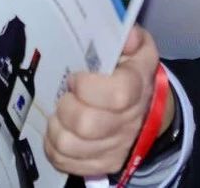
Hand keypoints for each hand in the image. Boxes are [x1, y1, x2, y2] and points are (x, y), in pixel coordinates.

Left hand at [43, 25, 173, 176]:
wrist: (146, 111)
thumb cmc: (131, 73)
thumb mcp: (136, 49)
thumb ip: (129, 36)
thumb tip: (127, 35)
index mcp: (137, 88)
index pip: (117, 95)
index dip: (88, 86)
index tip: (76, 77)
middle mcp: (128, 123)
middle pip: (87, 124)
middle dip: (67, 106)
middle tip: (66, 95)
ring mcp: (114, 148)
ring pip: (69, 145)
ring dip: (56, 126)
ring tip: (60, 113)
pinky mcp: (100, 165)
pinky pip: (64, 161)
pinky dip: (53, 146)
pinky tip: (60, 130)